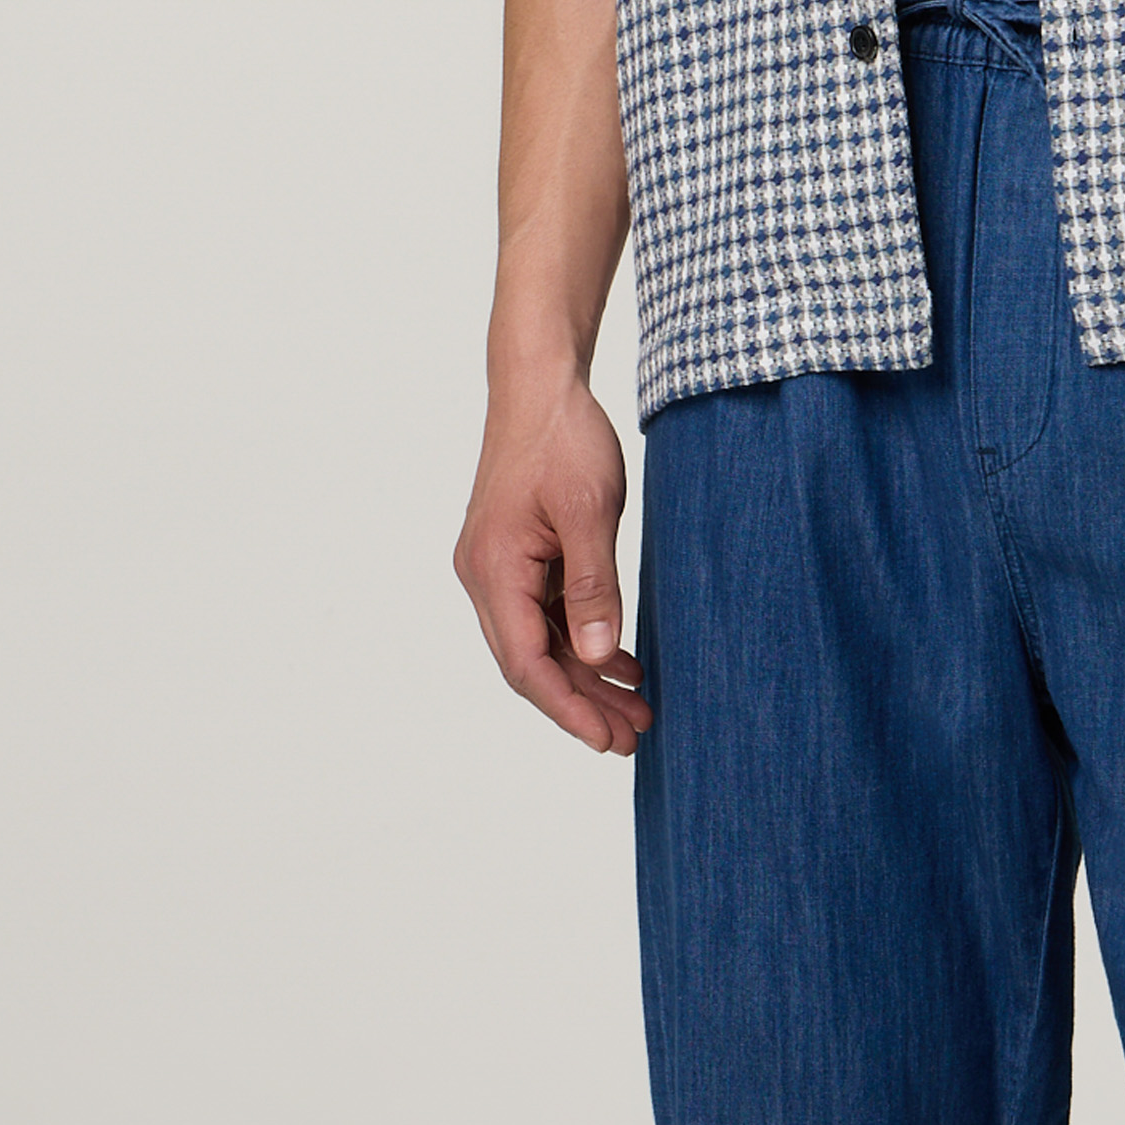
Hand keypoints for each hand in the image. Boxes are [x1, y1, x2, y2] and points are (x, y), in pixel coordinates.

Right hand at [454, 371, 644, 755]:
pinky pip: (546, 615)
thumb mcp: (589, 510)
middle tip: (635, 737)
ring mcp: (500, 567)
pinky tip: (622, 661)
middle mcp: (486, 576)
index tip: (608, 740)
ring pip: (541, 642)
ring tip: (638, 708)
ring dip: (586, 678)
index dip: (567, 709)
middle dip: (582, 704)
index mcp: (495, 569)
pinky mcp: (519, 556)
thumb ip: (593, 585)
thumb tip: (596, 656)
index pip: (525, 663)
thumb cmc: (563, 437)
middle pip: (531, 662)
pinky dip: (582, 642)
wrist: (540, 385)